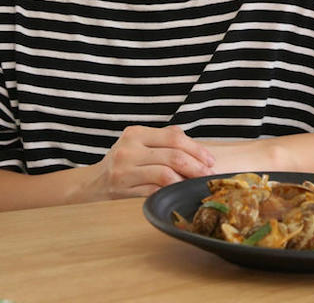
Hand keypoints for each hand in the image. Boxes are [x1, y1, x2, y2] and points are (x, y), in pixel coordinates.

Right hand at [83, 125, 215, 199]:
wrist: (91, 182)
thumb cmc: (123, 161)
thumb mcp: (139, 143)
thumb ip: (164, 139)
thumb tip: (198, 149)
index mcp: (136, 133)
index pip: (175, 137)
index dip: (197, 149)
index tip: (210, 160)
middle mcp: (129, 149)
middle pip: (174, 156)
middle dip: (197, 167)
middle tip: (209, 175)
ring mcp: (124, 170)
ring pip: (165, 174)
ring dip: (186, 181)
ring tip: (195, 184)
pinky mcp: (121, 189)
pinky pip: (154, 190)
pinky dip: (170, 191)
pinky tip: (178, 192)